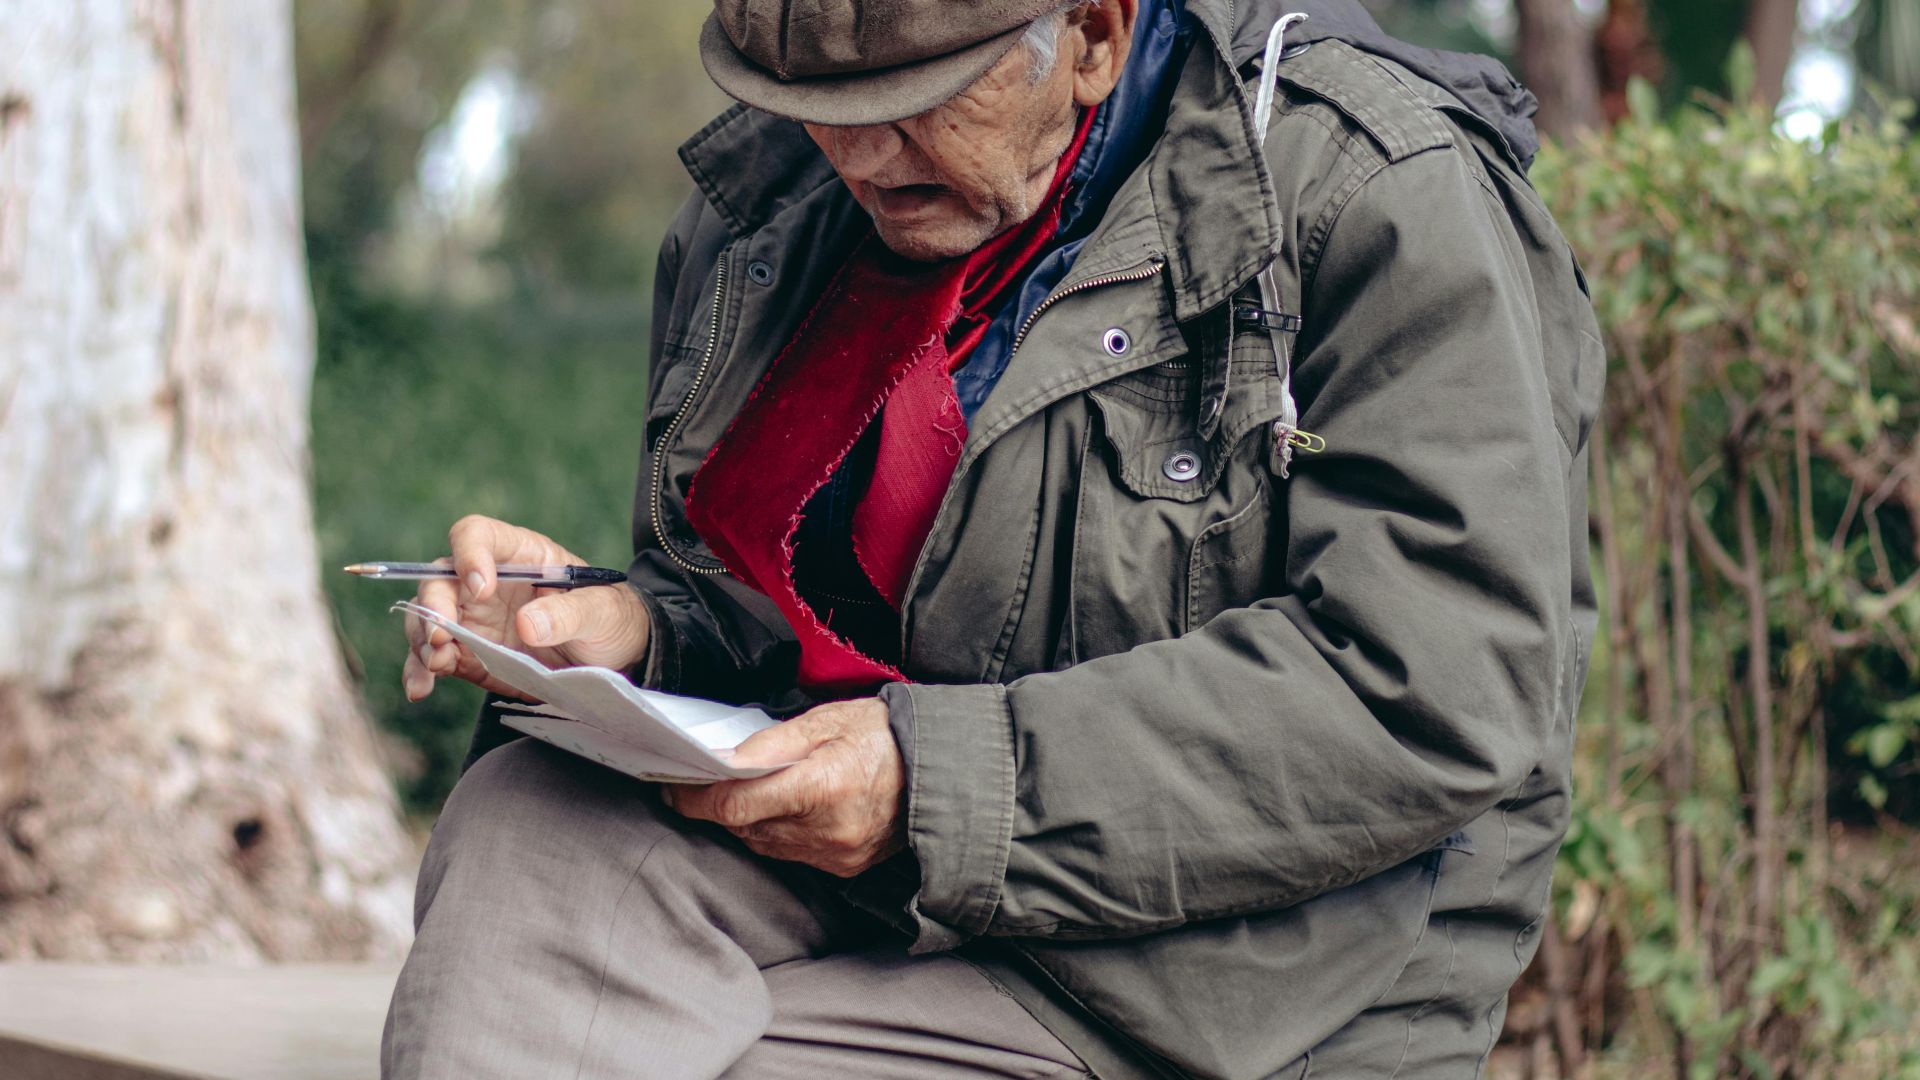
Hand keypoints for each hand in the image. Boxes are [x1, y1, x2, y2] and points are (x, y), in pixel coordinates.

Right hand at [402, 515, 651, 700]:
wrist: (611, 660)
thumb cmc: (608, 620)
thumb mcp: (602, 613)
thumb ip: (568, 614)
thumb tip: (527, 624)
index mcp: (520, 556)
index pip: (478, 536)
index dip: (470, 554)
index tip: (481, 587)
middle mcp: (486, 582)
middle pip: (440, 578)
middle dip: (434, 603)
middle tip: (442, 634)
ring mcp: (473, 619)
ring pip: (427, 618)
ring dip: (422, 639)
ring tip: (435, 663)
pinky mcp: (469, 655)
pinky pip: (433, 658)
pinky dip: (420, 671)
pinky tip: (421, 688)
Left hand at [666, 698, 904, 877]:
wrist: (941, 771)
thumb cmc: (884, 735)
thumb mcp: (829, 720)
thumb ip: (772, 742)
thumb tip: (723, 760)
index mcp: (823, 786)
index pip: (737, 805)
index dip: (697, 799)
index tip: (673, 787)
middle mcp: (827, 830)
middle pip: (745, 826)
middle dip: (719, 805)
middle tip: (702, 779)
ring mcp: (836, 854)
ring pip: (762, 843)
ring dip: (746, 820)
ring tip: (744, 790)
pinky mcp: (843, 868)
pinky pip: (789, 853)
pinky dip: (775, 832)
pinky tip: (780, 808)